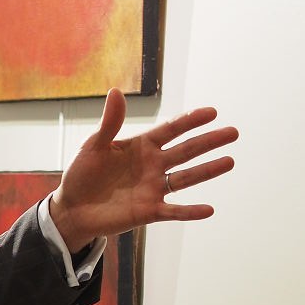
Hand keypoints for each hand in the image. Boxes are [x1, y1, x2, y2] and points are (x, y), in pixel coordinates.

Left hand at [48, 89, 237, 252]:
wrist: (72, 208)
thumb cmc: (81, 174)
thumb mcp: (93, 146)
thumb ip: (109, 123)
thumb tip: (116, 92)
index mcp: (141, 146)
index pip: (171, 130)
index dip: (190, 121)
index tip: (212, 112)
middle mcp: (152, 166)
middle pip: (186, 151)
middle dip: (209, 141)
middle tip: (233, 132)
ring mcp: (153, 189)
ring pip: (185, 178)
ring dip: (207, 170)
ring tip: (229, 161)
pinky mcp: (148, 211)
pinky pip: (173, 212)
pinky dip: (190, 212)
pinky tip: (209, 210)